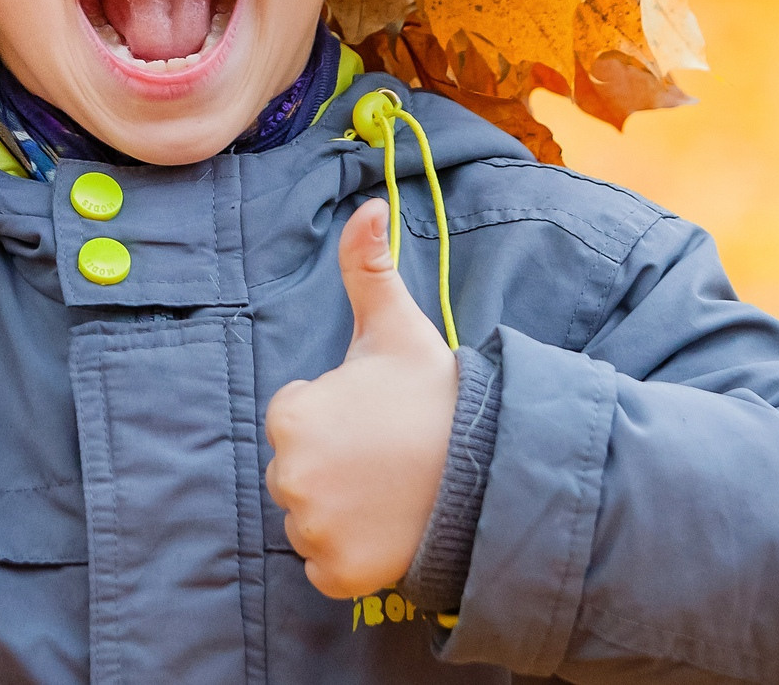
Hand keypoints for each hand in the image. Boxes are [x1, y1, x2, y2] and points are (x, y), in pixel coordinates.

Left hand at [264, 199, 459, 598]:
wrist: (490, 470)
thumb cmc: (435, 395)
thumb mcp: (396, 326)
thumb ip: (365, 266)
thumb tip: (366, 205)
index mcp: (292, 414)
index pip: (293, 416)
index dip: (334, 412)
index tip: (374, 414)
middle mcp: (288, 475)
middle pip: (296, 470)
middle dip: (333, 463)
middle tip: (385, 453)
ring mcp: (312, 529)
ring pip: (309, 518)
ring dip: (339, 509)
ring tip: (389, 489)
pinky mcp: (336, 574)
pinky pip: (324, 564)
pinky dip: (350, 555)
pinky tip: (387, 528)